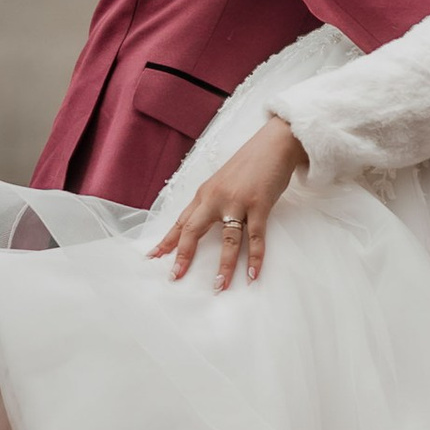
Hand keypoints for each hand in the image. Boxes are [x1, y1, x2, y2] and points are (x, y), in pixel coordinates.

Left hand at [151, 117, 307, 288]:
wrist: (275, 143)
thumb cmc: (250, 163)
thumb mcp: (223, 181)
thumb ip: (213, 201)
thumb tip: (203, 223)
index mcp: (205, 193)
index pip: (181, 221)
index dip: (167, 240)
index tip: (154, 257)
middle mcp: (216, 198)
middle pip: (193, 230)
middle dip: (183, 255)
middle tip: (175, 277)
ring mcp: (238, 202)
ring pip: (227, 239)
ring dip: (224, 265)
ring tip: (220, 286)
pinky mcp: (259, 205)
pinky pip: (255, 237)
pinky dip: (255, 258)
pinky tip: (252, 275)